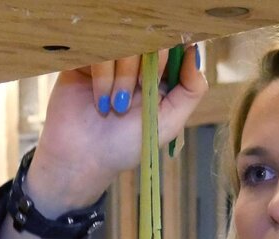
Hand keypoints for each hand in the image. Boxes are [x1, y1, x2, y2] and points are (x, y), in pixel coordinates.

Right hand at [26, 45, 206, 216]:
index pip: (173, 46)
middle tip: (136, 96)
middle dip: (144, 71)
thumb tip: (195, 53)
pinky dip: (103, 77)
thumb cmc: (126, 145)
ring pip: (125, 44)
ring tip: (115, 108)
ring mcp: (111, 58)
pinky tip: (100, 102)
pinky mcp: (86, 57)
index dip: (168, 58)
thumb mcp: (169, 122)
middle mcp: (138, 63)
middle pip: (150, 40)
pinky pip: (100, 49)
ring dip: (123, 78)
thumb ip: (191, 90)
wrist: (83, 158)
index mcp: (162, 75)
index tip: (157, 81)